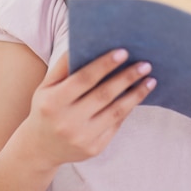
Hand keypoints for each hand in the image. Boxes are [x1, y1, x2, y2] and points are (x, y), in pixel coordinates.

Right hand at [25, 49, 156, 168]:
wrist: (40, 149)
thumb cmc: (46, 108)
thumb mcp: (46, 86)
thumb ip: (62, 65)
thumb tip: (82, 42)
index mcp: (54, 102)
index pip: (84, 79)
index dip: (104, 65)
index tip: (124, 52)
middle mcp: (68, 121)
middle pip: (104, 94)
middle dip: (127, 77)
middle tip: (145, 64)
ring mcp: (82, 138)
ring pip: (116, 112)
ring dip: (136, 94)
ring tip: (150, 79)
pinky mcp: (94, 149)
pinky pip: (116, 125)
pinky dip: (128, 109)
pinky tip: (138, 95)